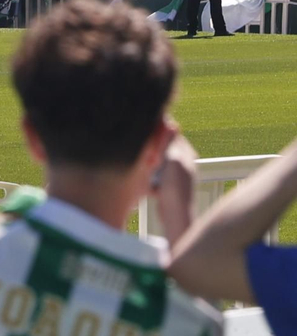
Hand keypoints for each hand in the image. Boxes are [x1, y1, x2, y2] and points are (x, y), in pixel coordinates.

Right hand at [152, 127, 198, 244]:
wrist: (175, 214)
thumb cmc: (175, 187)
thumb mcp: (172, 158)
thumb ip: (169, 141)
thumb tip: (169, 121)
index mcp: (186, 153)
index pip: (168, 134)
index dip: (155, 135)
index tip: (148, 142)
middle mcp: (182, 162)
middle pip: (159, 148)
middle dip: (150, 152)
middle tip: (148, 161)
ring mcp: (174, 174)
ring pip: (154, 162)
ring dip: (148, 166)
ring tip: (148, 173)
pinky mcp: (166, 186)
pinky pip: (152, 176)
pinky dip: (148, 179)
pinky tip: (148, 186)